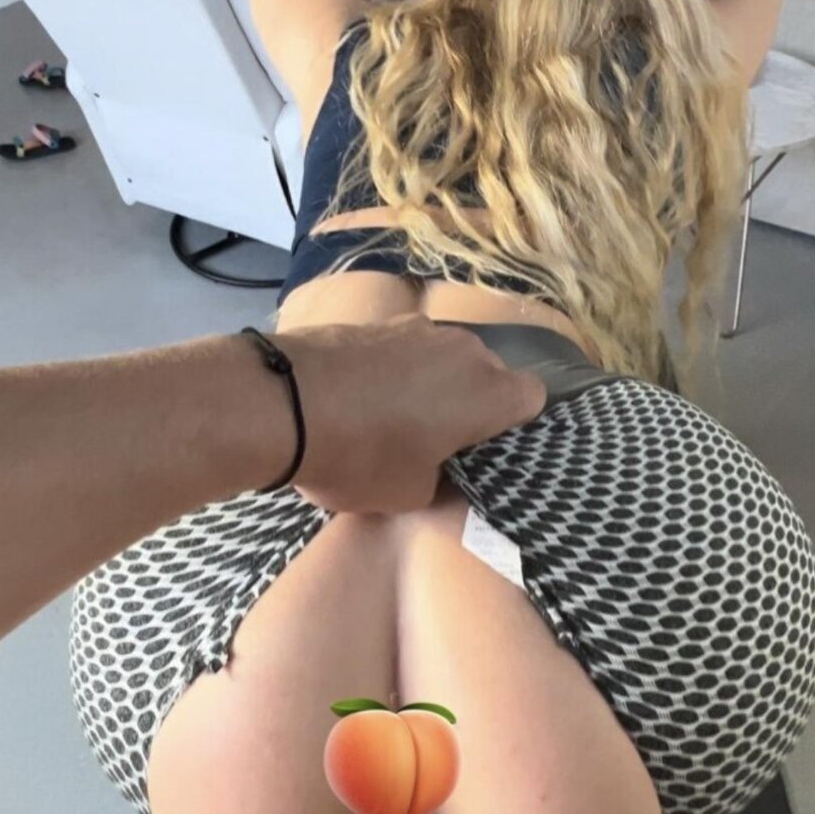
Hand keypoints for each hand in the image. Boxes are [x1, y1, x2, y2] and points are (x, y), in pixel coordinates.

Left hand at [275, 316, 545, 513]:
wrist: (283, 402)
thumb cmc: (362, 455)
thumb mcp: (410, 492)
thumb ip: (443, 479)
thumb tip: (442, 469)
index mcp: (488, 392)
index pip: (531, 397)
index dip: (511, 424)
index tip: (483, 448)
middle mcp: (463, 349)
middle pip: (486, 373)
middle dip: (470, 402)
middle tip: (438, 440)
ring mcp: (418, 328)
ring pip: (443, 358)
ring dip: (431, 383)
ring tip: (392, 419)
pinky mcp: (376, 321)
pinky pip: (404, 349)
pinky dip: (394, 370)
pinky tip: (361, 398)